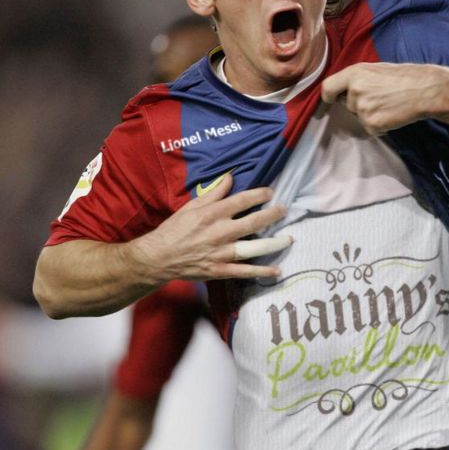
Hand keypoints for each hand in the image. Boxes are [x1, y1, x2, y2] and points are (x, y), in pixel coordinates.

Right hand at [129, 174, 290, 281]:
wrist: (158, 258)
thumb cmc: (174, 229)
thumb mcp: (191, 206)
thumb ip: (214, 193)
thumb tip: (230, 177)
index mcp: (212, 214)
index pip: (242, 200)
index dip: (259, 195)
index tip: (271, 192)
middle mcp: (220, 232)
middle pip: (254, 222)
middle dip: (273, 215)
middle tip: (284, 210)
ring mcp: (222, 253)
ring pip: (255, 247)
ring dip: (274, 243)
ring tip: (289, 238)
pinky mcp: (220, 270)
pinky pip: (245, 272)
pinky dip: (261, 271)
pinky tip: (277, 270)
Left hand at [321, 62, 448, 133]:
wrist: (425, 90)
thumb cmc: (404, 77)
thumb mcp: (375, 68)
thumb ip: (356, 78)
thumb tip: (342, 90)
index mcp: (354, 73)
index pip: (328, 88)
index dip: (328, 95)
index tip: (331, 99)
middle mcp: (354, 91)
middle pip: (347, 104)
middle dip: (359, 104)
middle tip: (380, 97)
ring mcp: (362, 109)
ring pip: (359, 117)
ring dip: (371, 115)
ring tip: (389, 104)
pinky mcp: (372, 124)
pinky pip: (370, 129)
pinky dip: (380, 126)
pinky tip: (392, 114)